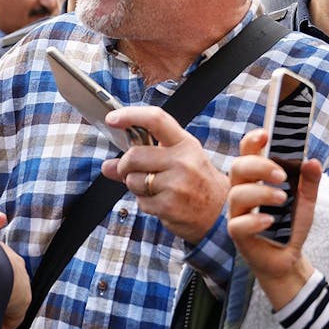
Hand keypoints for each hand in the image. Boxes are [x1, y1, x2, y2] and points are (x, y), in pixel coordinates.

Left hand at [99, 106, 225, 242]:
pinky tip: (161, 203)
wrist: (221, 213)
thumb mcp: (179, 160)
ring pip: (133, 180)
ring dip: (136, 186)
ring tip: (155, 189)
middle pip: (134, 155)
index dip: (131, 115)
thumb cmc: (197, 182)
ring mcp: (177, 184)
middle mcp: (182, 161)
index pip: (156, 120)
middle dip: (124, 166)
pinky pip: (141, 202)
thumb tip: (106, 165)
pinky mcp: (170, 206)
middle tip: (129, 171)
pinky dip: (145, 203)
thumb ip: (145, 157)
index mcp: (185, 144)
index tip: (112, 119)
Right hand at [226, 128, 319, 308]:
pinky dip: (255, 221)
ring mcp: (237, 212)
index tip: (266, 134)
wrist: (287, 258)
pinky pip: (238, 223)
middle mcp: (242, 191)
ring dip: (261, 193)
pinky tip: (270, 222)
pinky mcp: (237, 233)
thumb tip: (312, 161)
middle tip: (282, 176)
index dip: (252, 141)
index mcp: (255, 178)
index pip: (247, 152)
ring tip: (283, 199)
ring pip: (237, 194)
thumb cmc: (289, 225)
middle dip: (259, 166)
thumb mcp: (306, 201)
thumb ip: (310, 181)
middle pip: (238, 167)